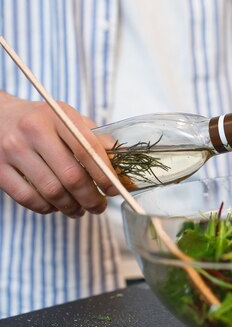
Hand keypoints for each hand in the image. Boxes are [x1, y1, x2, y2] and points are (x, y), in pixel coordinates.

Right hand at [0, 91, 117, 216]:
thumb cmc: (42, 121)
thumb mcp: (69, 119)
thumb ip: (95, 139)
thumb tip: (124, 162)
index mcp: (58, 116)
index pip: (89, 151)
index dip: (106, 176)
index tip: (115, 191)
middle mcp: (33, 130)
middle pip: (72, 176)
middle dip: (91, 198)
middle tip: (99, 207)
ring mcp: (12, 149)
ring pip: (52, 191)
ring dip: (71, 207)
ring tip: (80, 210)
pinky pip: (28, 198)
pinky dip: (47, 208)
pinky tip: (56, 207)